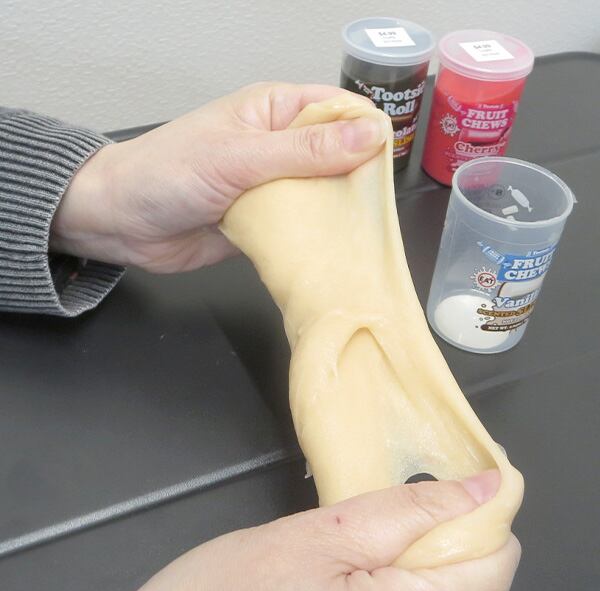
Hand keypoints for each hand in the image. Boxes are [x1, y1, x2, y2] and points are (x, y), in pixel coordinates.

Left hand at [51, 83, 385, 271]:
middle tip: (379, 209)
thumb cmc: (166, 173)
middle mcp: (279, 147)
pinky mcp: (267, 223)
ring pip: (323, 197)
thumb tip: (369, 137)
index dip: (365, 132)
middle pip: (337, 158)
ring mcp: (274, 187)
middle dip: (357, 180)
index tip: (386, 163)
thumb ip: (304, 151)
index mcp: (274, 112)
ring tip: (363, 234)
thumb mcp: (238, 157)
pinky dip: (316, 238)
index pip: (336, 111)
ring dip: (338, 214)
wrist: (121, 224)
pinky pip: (302, 228)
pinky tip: (333, 251)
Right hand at [129, 470, 519, 590]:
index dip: (482, 511)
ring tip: (381, 532)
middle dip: (452, 530)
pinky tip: (375, 560)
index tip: (459, 477)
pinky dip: (413, 573)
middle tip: (400, 506)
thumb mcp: (321, 534)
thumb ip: (407, 510)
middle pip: (479, 582)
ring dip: (432, 550)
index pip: (494, 563)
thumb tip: (482, 485)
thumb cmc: (231, 590)